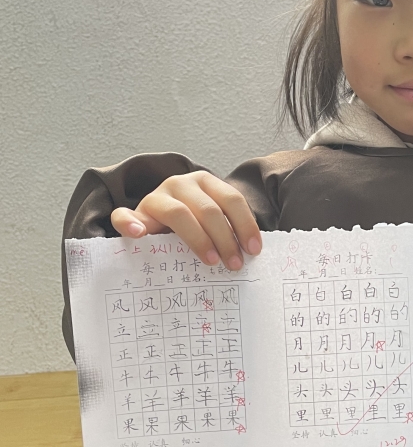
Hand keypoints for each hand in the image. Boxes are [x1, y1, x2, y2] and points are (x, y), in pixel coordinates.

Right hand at [109, 171, 261, 268]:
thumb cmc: (192, 226)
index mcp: (205, 182)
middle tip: (234, 264)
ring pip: (179, 213)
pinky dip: (130, 223)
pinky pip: (125, 215)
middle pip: (209, 210)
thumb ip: (226, 231)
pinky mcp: (134, 212)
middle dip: (225, 238)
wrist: (155, 221)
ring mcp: (156, 196)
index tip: (253, 250)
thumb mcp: (211, 223)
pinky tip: (140, 234)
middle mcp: (181, 184)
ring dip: (198, 239)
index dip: (246, 224)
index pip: (231, 199)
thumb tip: (250, 255)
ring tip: (211, 261)